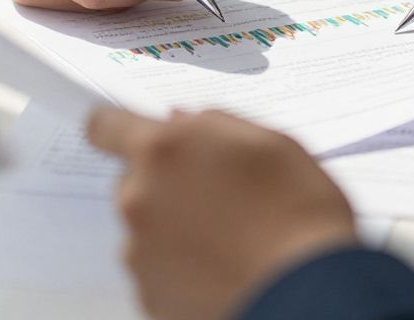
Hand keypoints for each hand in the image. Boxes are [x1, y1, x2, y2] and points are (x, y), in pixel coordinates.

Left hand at [87, 108, 358, 319]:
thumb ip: (215, 123)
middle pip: (134, 179)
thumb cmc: (299, 215)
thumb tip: (184, 121)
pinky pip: (156, 266)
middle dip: (166, 182)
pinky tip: (222, 264)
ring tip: (229, 236)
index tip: (122, 134)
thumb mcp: (270, 143)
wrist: (308, 291)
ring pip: (146, 225)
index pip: (105, 126)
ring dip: (175, 225)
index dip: (115, 129)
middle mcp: (139, 198)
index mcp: (164, 150)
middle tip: (217, 194)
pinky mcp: (148, 292)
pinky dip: (181, 264)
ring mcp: (139, 250)